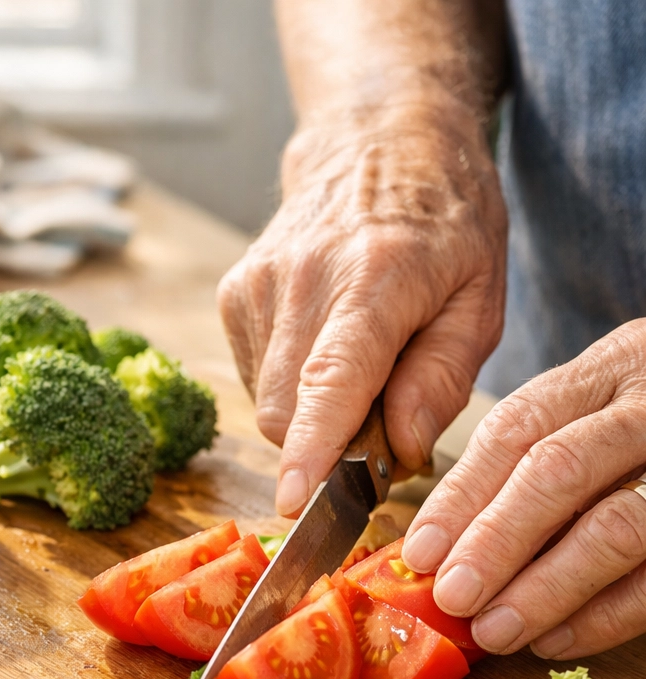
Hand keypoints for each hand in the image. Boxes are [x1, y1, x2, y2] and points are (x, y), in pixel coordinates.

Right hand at [217, 101, 507, 516]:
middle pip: (287, 410)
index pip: (330, 378)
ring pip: (266, 402)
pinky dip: (289, 386)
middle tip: (380, 415)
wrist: (375, 142)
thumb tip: (396, 450)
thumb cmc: (442, 221)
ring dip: (309, 413)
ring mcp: (257, 284)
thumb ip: (442, 379)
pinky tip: (321, 345)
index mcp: (375, 277)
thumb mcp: (480, 297)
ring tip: (356, 365)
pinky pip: (253, 378)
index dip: (311, 446)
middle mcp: (301, 279)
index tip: (294, 500)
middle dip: (327, 442)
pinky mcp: (234, 293)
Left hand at [401, 322, 645, 657]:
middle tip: (453, 598)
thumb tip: (436, 549)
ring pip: (617, 526)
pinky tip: (555, 638)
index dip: (462, 495)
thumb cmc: (644, 421)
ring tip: (494, 631)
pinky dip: (605, 614)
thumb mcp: (592, 408)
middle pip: (561, 471)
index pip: (518, 427)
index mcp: (607, 369)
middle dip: (497, 541)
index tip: (420, 553)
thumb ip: (524, 461)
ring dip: (546, 588)